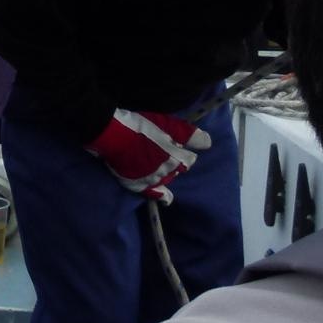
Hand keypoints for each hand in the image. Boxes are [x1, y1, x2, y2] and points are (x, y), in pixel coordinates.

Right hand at [86, 110, 210, 203]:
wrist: (113, 136)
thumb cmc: (141, 126)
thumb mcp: (168, 123)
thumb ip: (190, 134)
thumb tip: (209, 143)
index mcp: (177, 156)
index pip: (190, 159)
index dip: (185, 152)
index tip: (178, 146)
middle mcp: (169, 170)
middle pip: (180, 169)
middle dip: (176, 162)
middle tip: (164, 152)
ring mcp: (154, 179)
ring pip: (168, 179)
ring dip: (167, 172)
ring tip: (157, 163)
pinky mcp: (140, 185)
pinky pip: (157, 195)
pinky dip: (164, 197)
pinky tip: (167, 199)